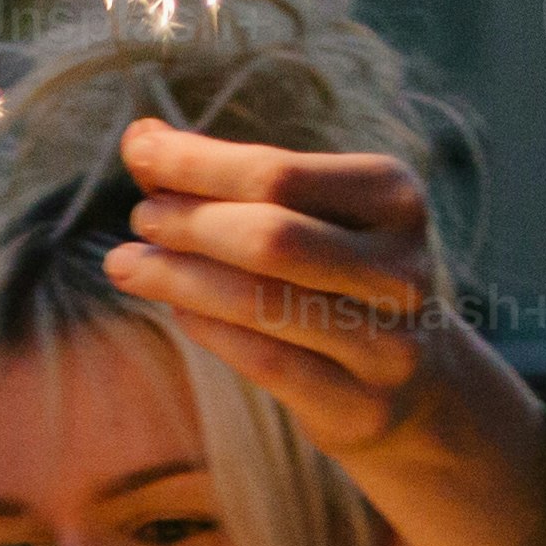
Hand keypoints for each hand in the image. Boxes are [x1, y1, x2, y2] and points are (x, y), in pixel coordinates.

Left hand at [99, 115, 545, 545]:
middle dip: (190, 223)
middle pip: (271, 236)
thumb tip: (141, 139)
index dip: (199, 162)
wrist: (419, 384)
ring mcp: (387, 343)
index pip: (280, 171)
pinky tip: (175, 308)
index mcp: (395, 198)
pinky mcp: (358, 406)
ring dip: (178, 278)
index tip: (139, 151)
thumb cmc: (342, 277)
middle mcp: (401, 269)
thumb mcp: (312, 214)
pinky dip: (207, 329)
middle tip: (140, 218)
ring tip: (126, 264)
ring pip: (261, 303)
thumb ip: (235, 178)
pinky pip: (263, 361)